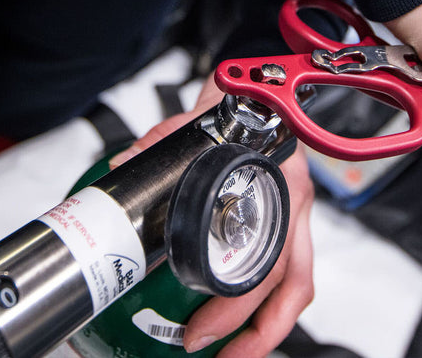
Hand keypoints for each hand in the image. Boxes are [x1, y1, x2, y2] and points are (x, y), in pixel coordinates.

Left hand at [111, 81, 314, 356]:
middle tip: (204, 348)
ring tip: (230, 356)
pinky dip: (268, 306)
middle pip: (290, 286)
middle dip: (254, 333)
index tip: (200, 329)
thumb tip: (121, 170)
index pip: (270, 260)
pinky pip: (290, 274)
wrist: (261, 90)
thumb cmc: (238, 107)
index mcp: (282, 186)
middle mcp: (297, 206)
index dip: (237, 304)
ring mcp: (300, 217)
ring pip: (298, 287)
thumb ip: (161, 142)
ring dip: (268, 329)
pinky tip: (236, 324)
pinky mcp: (291, 224)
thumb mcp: (196, 121)